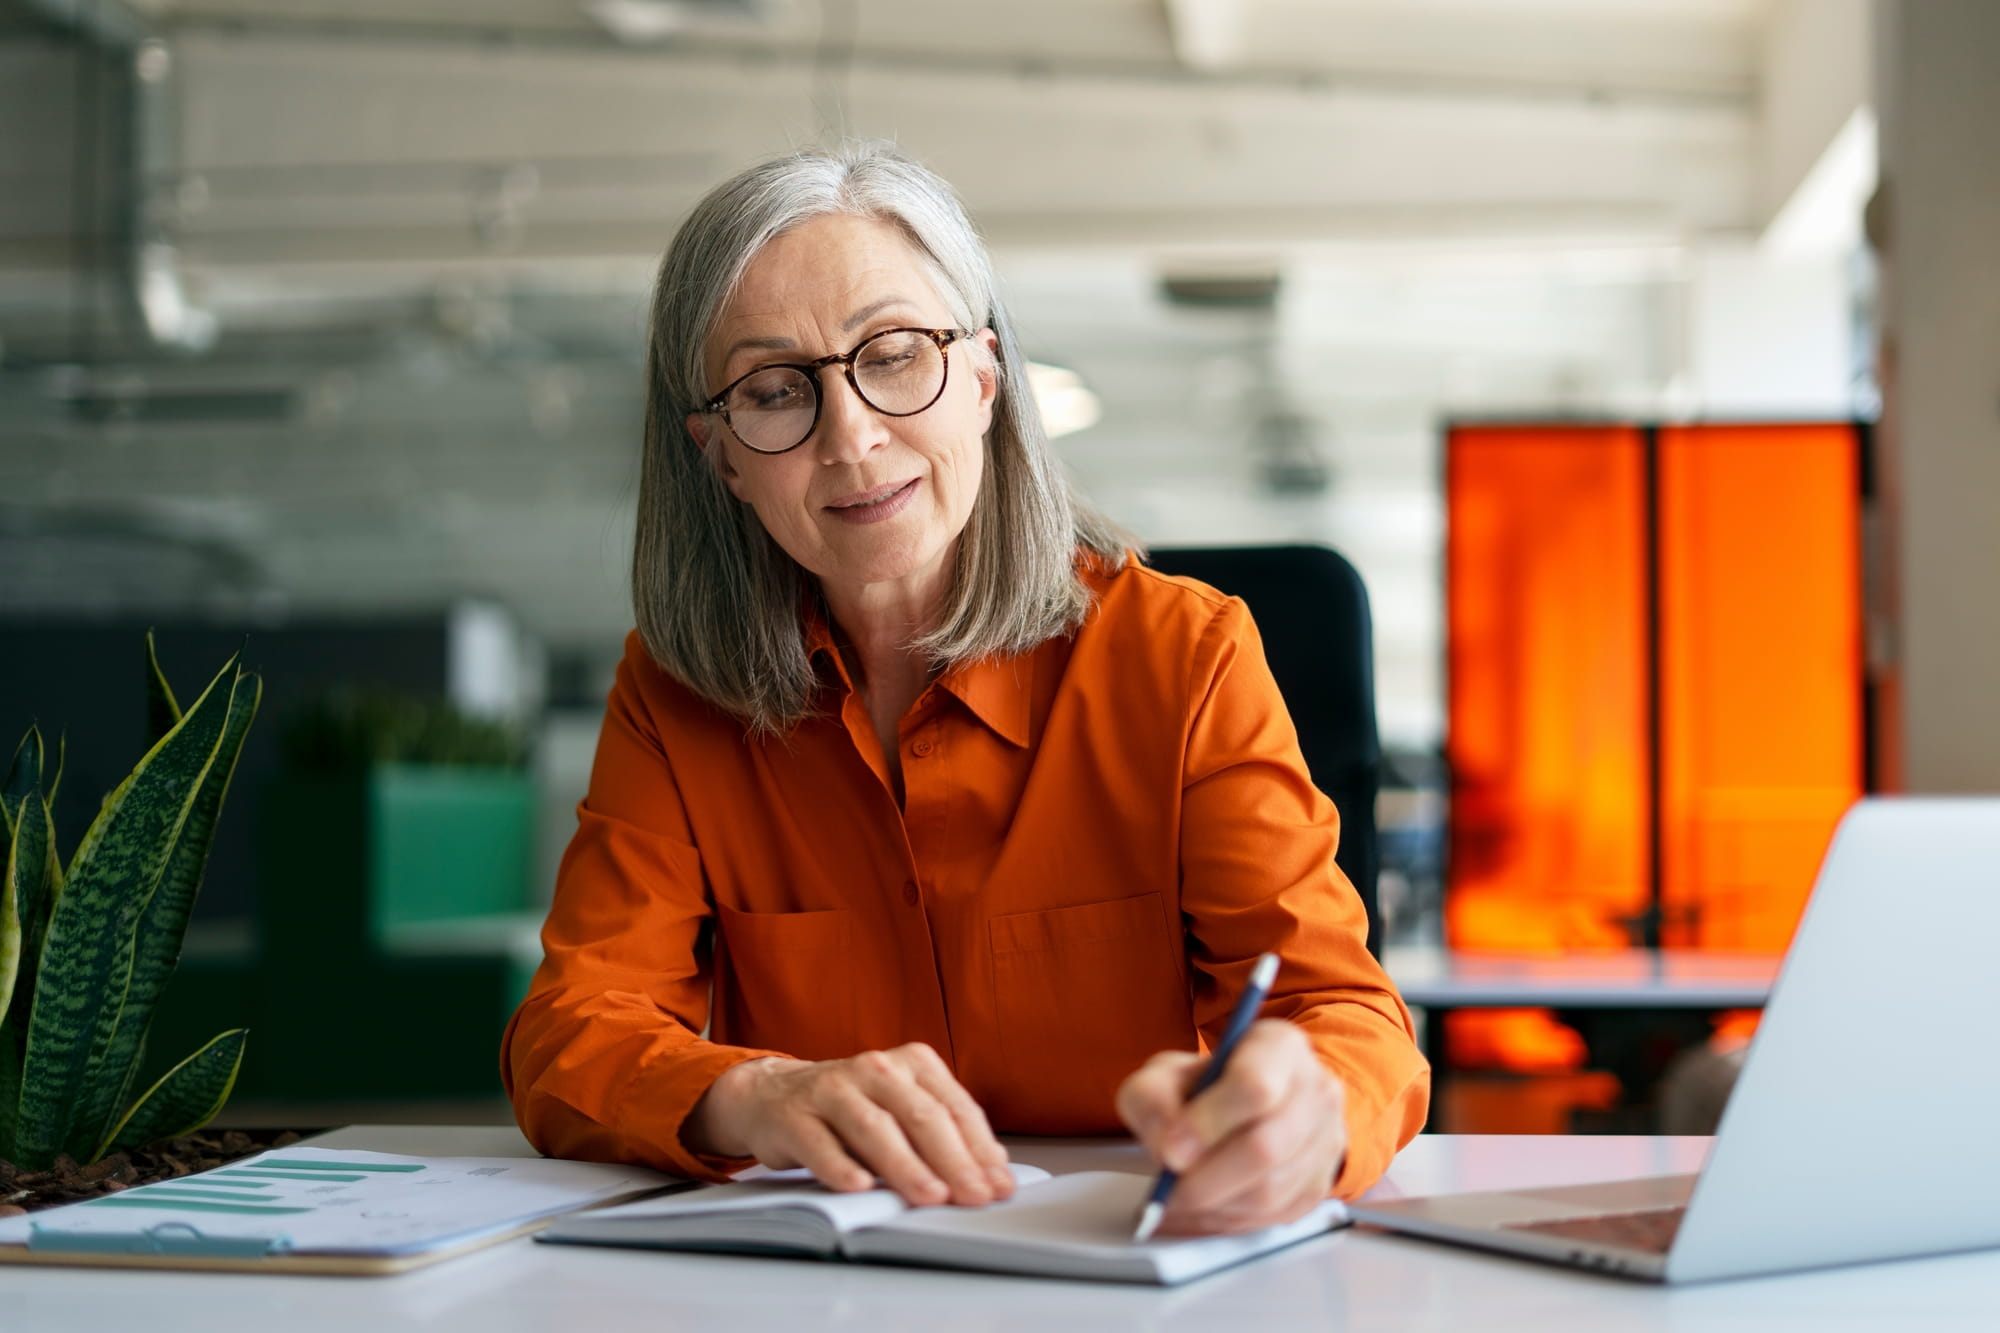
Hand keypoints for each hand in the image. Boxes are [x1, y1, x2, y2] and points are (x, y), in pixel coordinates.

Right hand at [682, 1043, 1014, 1208]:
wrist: (773, 1095)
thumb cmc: (851, 1108)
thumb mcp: (901, 1108)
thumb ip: (942, 1133)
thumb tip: (992, 1172)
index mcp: (912, 1062)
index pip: (954, 1107)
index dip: (980, 1148)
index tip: (998, 1184)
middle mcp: (875, 1067)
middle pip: (921, 1116)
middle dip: (954, 1160)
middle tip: (975, 1195)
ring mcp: (832, 1088)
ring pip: (875, 1128)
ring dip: (906, 1166)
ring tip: (931, 1196)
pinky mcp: (794, 1116)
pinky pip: (820, 1144)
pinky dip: (841, 1167)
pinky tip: (860, 1187)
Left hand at [1116, 1020, 1346, 1235]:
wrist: (1247, 1107)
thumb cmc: (1205, 1087)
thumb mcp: (1165, 1075)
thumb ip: (1153, 1099)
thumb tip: (1168, 1145)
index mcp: (1279, 1046)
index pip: (1255, 1087)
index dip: (1208, 1123)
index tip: (1171, 1147)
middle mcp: (1315, 1089)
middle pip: (1265, 1148)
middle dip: (1206, 1176)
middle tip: (1171, 1183)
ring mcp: (1326, 1139)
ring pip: (1269, 1190)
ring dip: (1216, 1202)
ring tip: (1183, 1194)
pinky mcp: (1321, 1184)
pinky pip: (1274, 1216)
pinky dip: (1231, 1219)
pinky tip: (1208, 1204)